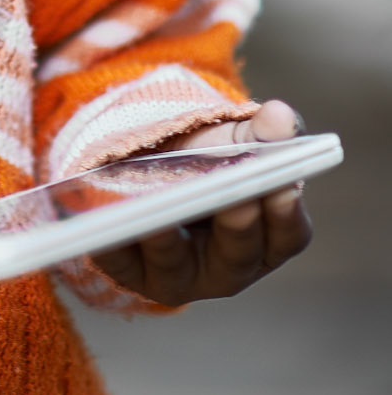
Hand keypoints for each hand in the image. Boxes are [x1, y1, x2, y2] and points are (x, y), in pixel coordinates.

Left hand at [90, 99, 312, 305]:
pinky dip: (114, 239)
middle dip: (236, 224)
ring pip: (175, 264)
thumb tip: (280, 116)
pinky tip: (106, 212)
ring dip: (166, 238)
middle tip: (234, 194)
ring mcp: (180, 277)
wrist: (147, 168)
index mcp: (265, 240)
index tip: (284, 186)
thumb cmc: (205, 159)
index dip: (288, 213)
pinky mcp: (132, 275)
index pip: (289, 235)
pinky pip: (120, 261)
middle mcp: (227, 268)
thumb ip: (261, 130)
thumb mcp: (234, 140)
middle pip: (237, 255)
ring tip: (157, 209)